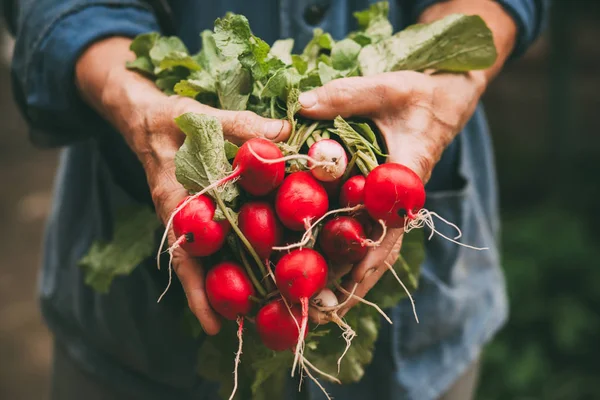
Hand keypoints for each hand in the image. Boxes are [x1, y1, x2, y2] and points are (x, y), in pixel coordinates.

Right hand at [76, 38, 290, 334]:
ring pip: (213, 255)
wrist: (146, 118)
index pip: (186, 256)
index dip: (198, 292)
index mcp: (175, 203)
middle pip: (203, 267)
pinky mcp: (207, 208)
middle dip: (223, 297)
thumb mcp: (199, 117)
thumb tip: (283, 132)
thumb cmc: (168, 119)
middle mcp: (185, 218)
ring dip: (232, 279)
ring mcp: (196, 216)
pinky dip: (238, 250)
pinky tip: (263, 260)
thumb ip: (238, 125)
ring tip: (262, 307)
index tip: (215, 324)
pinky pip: (221, 234)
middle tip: (253, 327)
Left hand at [299, 70, 485, 316]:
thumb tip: (301, 106)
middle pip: (380, 252)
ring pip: (374, 251)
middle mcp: (400, 201)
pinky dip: (350, 258)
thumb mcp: (386, 88)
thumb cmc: (420, 93)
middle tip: (321, 313)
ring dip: (351, 281)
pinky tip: (325, 276)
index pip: (390, 224)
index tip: (349, 281)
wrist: (446, 98)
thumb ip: (345, 96)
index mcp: (406, 178)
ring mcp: (392, 206)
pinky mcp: (382, 203)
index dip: (371, 254)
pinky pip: (367, 236)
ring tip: (320, 311)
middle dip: (354, 284)